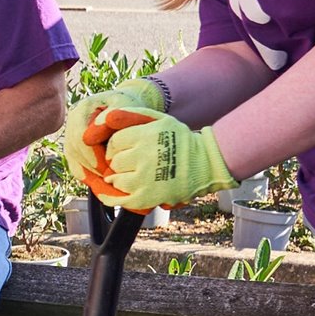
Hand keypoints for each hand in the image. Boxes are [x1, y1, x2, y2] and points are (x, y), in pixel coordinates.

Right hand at [63, 78, 166, 180]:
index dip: (94, 155)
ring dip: (92, 176)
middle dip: (93, 168)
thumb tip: (89, 140)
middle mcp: (71, 124)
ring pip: (75, 163)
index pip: (79, 138)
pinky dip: (92, 178)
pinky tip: (106, 185)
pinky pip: (78, 169)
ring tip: (111, 184)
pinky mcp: (75, 150)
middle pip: (75, 152)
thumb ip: (111, 119)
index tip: (112, 166)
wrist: (130, 105)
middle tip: (113, 179)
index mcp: (81, 111)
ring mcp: (71, 137)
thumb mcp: (124, 107)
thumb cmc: (130, 105)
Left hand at [90, 110, 236, 210]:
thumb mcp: (159, 119)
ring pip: (116, 179)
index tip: (123, 149)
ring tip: (131, 175)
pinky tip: (115, 193)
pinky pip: (121, 200)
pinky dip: (114, 197)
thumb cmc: (180, 140)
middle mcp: (144, 156)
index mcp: (146, 136)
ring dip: (119, 178)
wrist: (206, 163)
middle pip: (115, 161)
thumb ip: (132, 115)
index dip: (117, 146)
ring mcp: (146, 179)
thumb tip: (108, 117)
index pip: (115, 142)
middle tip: (129, 163)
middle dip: (119, 162)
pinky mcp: (148, 197)